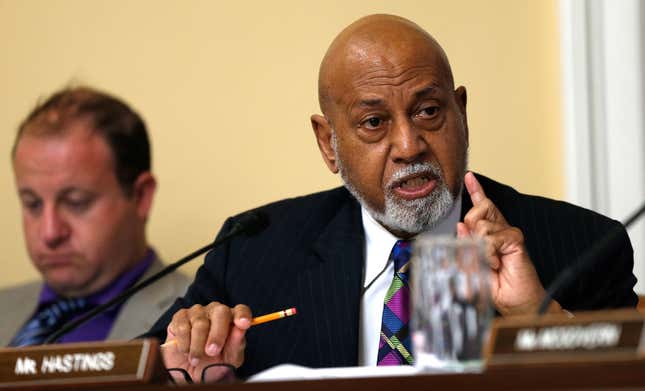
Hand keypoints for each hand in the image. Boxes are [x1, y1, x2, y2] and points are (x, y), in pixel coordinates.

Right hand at [161, 302, 251, 383]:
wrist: (188, 373)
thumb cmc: (212, 364)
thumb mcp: (228, 360)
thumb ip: (236, 344)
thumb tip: (241, 329)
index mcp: (232, 320)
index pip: (241, 310)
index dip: (242, 315)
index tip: (243, 324)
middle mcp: (216, 311)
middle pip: (221, 312)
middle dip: (217, 334)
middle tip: (212, 352)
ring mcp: (198, 312)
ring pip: (200, 322)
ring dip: (198, 345)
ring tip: (196, 360)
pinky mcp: (180, 316)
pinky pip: (183, 327)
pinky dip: (185, 343)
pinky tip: (186, 351)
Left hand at [457, 172, 561, 315]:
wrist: (518, 304)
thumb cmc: (499, 288)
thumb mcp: (473, 269)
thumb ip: (465, 249)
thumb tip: (459, 228)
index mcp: (491, 233)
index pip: (482, 206)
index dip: (475, 190)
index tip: (469, 176)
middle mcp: (500, 230)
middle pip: (476, 211)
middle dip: (469, 229)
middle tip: (478, 251)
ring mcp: (509, 233)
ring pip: (480, 225)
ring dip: (479, 248)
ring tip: (490, 263)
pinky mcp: (516, 240)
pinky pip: (491, 238)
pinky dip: (487, 253)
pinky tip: (495, 263)